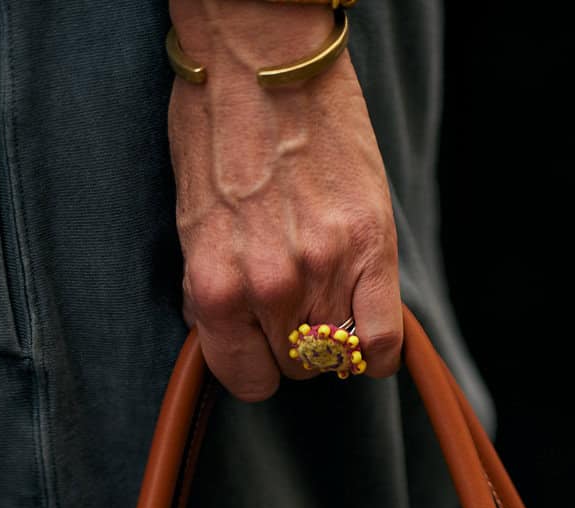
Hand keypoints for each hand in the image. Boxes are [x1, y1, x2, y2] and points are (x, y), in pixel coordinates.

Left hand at [168, 0, 400, 401]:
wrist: (261, 59)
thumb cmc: (217, 126)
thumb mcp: (191, 220)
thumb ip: (212, 286)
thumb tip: (228, 333)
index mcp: (217, 287)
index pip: (247, 381)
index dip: (255, 365)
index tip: (261, 344)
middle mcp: (270, 288)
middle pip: (296, 367)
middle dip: (293, 342)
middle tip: (293, 298)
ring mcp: (325, 270)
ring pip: (336, 355)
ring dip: (333, 334)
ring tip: (324, 289)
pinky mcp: (370, 247)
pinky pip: (383, 341)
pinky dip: (377, 349)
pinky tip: (366, 325)